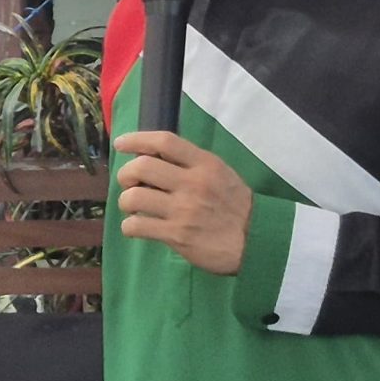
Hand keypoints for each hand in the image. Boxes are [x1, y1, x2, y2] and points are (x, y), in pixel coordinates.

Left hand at [114, 131, 253, 275]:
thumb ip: (191, 164)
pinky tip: (137, 227)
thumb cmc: (235, 206)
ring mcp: (184, 210)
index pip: (164, 142)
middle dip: (126, 174)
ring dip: (126, 202)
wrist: (258, 241)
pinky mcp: (177, 235)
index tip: (121, 143)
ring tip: (134, 208)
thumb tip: (152, 159)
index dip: (137, 139)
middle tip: (130, 184)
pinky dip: (130, 226)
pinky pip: (136, 226)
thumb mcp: (220, 174)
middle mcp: (193, 183)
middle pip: (141, 167)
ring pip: (133, 197)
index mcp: (205, 164)